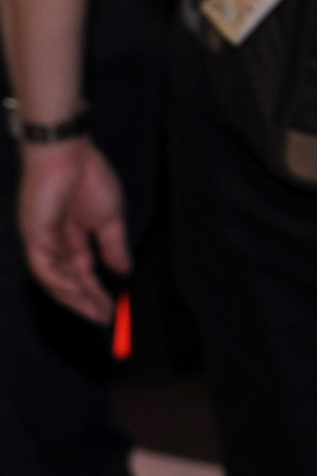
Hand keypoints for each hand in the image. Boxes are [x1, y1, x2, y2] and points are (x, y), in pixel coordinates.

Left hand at [20, 139, 128, 323]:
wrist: (68, 156)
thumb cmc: (89, 180)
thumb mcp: (110, 218)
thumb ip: (114, 246)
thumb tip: (124, 270)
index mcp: (71, 239)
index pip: (83, 273)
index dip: (97, 292)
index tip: (114, 309)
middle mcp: (54, 246)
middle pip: (69, 282)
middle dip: (87, 301)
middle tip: (106, 319)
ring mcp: (42, 244)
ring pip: (56, 281)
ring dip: (76, 298)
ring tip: (97, 312)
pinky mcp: (34, 239)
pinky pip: (45, 269)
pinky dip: (62, 283)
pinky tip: (80, 294)